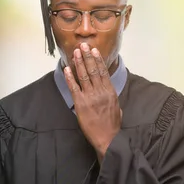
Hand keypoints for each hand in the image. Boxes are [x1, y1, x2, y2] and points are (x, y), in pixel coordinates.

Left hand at [64, 43, 121, 158]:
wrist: (108, 138)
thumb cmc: (112, 125)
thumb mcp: (117, 108)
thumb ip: (112, 98)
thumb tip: (109, 92)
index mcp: (110, 91)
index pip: (103, 71)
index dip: (98, 60)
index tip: (94, 50)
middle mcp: (101, 91)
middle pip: (93, 70)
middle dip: (87, 57)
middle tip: (82, 46)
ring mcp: (90, 96)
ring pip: (84, 76)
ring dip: (79, 63)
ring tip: (75, 53)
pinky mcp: (81, 103)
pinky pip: (74, 87)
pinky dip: (70, 77)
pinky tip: (66, 69)